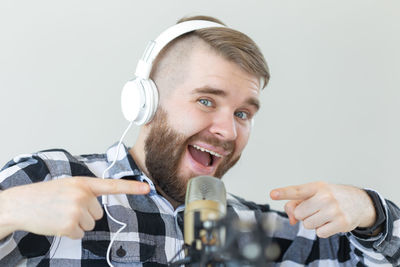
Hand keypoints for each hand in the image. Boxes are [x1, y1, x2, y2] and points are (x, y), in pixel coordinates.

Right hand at [0, 177, 149, 238]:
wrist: (22, 204)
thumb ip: (86, 191)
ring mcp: (77, 210)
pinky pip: (80, 234)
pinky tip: (58, 223)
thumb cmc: (46, 194)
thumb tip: (98, 208)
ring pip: (91, 224)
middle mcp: (83, 195)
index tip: (148, 188)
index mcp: (84, 183)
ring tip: (61, 214)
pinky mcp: (70, 225)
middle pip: (99, 213)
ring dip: (78, 223)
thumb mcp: (69, 185)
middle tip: (67, 208)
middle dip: (85, 214)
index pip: (112, 185)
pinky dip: (70, 232)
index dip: (132, 187)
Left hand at [270, 182, 375, 237]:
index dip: (283, 193)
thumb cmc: (330, 197)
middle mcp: (325, 197)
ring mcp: (334, 210)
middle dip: (304, 214)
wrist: (358, 202)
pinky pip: (320, 233)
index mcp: (316, 187)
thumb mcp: (313, 194)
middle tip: (314, 209)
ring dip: (313, 223)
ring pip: (308, 225)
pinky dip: (322, 230)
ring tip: (323, 215)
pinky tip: (330, 222)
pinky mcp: (341, 223)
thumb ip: (295, 203)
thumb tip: (292, 219)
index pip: (297, 191)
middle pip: (299, 214)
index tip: (272, 194)